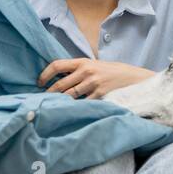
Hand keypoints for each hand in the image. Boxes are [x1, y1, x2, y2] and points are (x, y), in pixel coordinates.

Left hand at [38, 58, 155, 98]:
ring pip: (69, 96)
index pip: (57, 65)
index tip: (39, 83)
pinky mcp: (100, 94)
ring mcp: (93, 83)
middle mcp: (86, 71)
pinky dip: (76, 108)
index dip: (45, 74)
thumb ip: (78, 71)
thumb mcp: (94, 66)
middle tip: (44, 100)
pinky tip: (71, 112)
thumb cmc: (111, 72)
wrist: (133, 77)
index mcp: (82, 62)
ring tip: (54, 107)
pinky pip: (83, 103)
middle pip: (60, 84)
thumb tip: (58, 79)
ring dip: (61, 103)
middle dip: (50, 93)